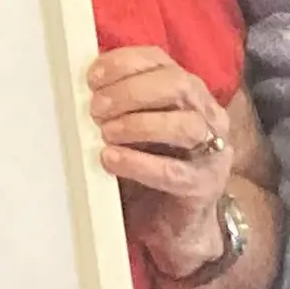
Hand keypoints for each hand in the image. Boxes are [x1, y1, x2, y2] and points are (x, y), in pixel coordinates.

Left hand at [86, 45, 245, 279]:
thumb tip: (76, 87)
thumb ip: (116, 105)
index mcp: (186, 91)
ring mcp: (212, 150)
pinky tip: (112, 160)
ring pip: (185, 125)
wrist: (176, 227)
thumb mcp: (132, 128)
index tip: (93, 77)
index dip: (125, 63)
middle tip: (96, 107)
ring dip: (140, 124)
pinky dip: (141, 163)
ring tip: (106, 133)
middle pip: (178, 85)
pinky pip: (176, 172)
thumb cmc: (150, 166)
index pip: (160, 60)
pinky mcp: (205, 186)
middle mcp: (207, 114)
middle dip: (133, 92)